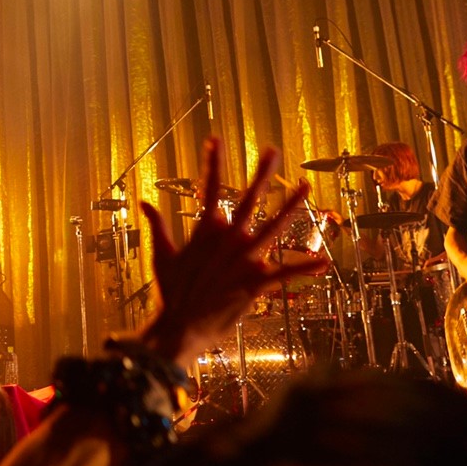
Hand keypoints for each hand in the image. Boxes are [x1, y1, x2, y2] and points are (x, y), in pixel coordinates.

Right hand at [139, 139, 328, 365]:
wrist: (180, 326)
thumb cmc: (171, 292)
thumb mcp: (162, 255)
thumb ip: (158, 226)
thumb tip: (143, 202)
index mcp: (206, 230)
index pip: (209, 188)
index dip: (213, 163)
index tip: (215, 139)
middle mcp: (228, 239)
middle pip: (249, 200)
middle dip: (262, 174)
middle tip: (272, 151)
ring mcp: (244, 259)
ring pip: (273, 227)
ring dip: (291, 207)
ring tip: (306, 187)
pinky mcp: (255, 282)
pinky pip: (284, 273)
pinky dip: (304, 268)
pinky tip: (322, 262)